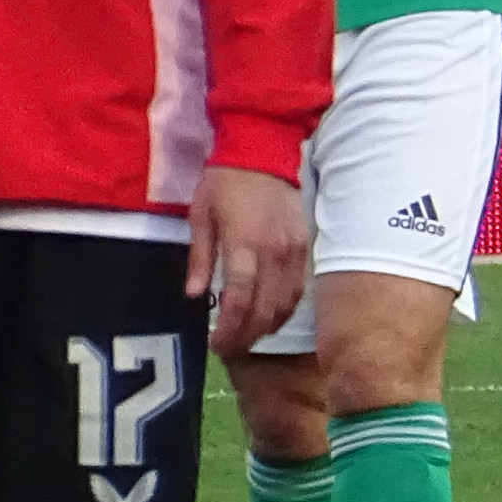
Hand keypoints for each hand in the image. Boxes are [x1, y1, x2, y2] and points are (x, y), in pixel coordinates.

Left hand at [185, 164, 311, 354]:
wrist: (263, 152)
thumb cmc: (224, 183)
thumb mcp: (200, 217)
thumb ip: (200, 259)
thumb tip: (196, 296)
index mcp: (244, 243)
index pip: (240, 298)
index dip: (230, 328)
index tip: (217, 344)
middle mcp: (274, 252)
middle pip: (266, 308)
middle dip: (247, 335)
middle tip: (229, 349)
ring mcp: (294, 251)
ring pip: (287, 303)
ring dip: (267, 326)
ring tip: (248, 336)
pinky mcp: (304, 247)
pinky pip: (298, 289)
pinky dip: (285, 309)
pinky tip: (270, 316)